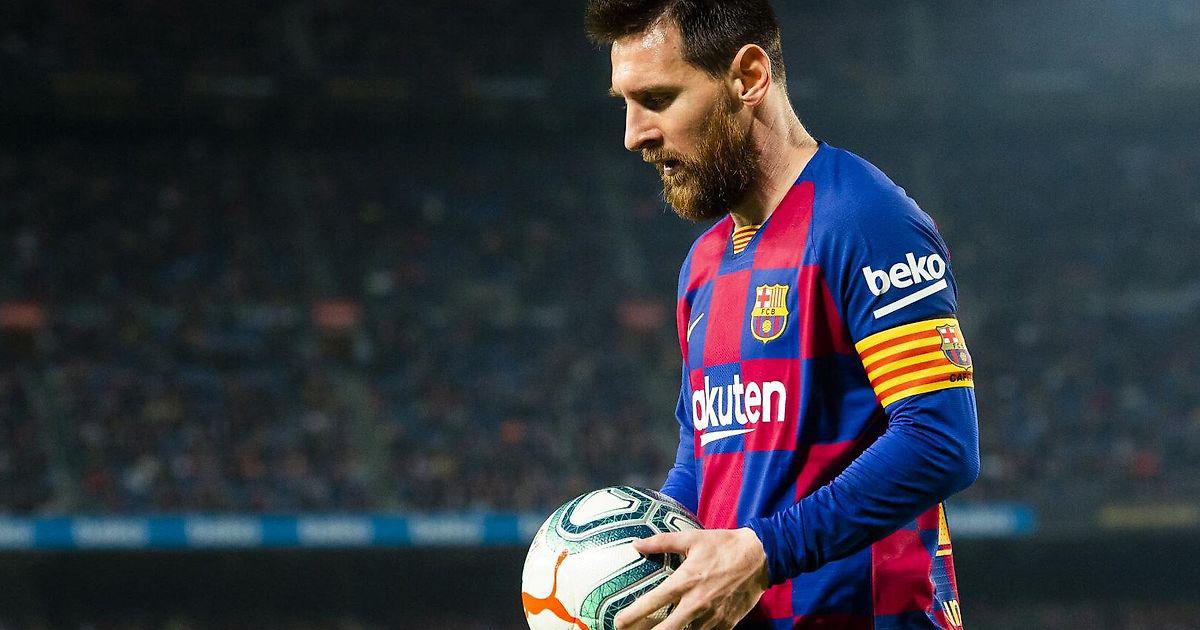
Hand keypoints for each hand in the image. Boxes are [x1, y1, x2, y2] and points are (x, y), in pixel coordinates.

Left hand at [614, 527, 768, 629]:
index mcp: (686, 581)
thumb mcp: (692, 538)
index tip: (618, 622)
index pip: (653, 602)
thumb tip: (636, 544)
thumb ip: (662, 542)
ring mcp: (712, 617)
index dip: (633, 615)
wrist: (761, 557)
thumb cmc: (723, 545)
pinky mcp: (726, 624)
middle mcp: (697, 603)